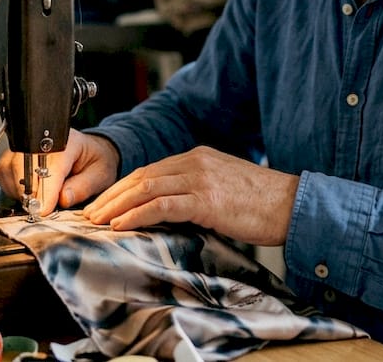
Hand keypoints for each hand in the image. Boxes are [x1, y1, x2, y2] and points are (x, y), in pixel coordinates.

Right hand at [0, 129, 119, 214]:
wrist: (88, 152)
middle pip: (25, 164)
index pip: (52, 164)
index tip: (43, 210)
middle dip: (31, 192)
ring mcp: (24, 146)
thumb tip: (63, 198)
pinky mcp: (13, 155)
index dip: (47, 190)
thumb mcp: (100, 175)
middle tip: (39, 211)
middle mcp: (41, 140)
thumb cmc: (94, 162)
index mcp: (67, 141)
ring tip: (39, 200)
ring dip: (21, 191)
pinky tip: (29, 193)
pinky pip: (2, 173)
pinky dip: (11, 188)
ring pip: (10, 169)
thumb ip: (83, 187)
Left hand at [82, 146, 298, 246]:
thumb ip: (197, 191)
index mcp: (198, 157)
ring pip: (145, 188)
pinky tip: (122, 226)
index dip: (123, 188)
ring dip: (116, 206)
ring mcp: (200, 179)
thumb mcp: (224, 189)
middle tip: (90, 214)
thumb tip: (170, 210)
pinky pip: (161, 205)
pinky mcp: (206, 200)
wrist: (293, 205)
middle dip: (112, 196)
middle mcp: (195, 162)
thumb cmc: (262, 204)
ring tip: (98, 222)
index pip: (150, 171)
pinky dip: (137, 215)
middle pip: (141, 176)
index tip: (105, 204)